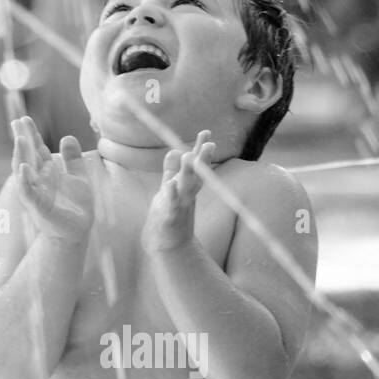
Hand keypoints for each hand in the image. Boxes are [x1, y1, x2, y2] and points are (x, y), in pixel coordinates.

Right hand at [12, 116, 93, 242]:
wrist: (77, 231)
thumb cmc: (76, 206)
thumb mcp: (79, 177)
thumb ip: (73, 158)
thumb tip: (67, 137)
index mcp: (46, 172)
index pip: (36, 149)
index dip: (31, 135)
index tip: (24, 119)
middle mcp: (38, 180)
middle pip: (27, 155)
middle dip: (22, 139)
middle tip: (17, 121)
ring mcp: (36, 192)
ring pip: (24, 171)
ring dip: (21, 155)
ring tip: (20, 138)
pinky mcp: (39, 206)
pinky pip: (29, 192)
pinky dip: (25, 180)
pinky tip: (24, 168)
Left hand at [141, 131, 215, 255]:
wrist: (167, 245)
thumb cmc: (169, 216)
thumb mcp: (169, 189)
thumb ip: (171, 171)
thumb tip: (174, 150)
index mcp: (187, 187)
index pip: (196, 166)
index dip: (200, 150)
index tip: (206, 133)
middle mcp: (187, 195)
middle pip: (196, 175)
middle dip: (202, 159)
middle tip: (210, 143)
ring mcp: (180, 206)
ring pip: (186, 188)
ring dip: (188, 173)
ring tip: (188, 157)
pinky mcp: (170, 218)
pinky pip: (172, 206)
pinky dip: (172, 195)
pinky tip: (170, 184)